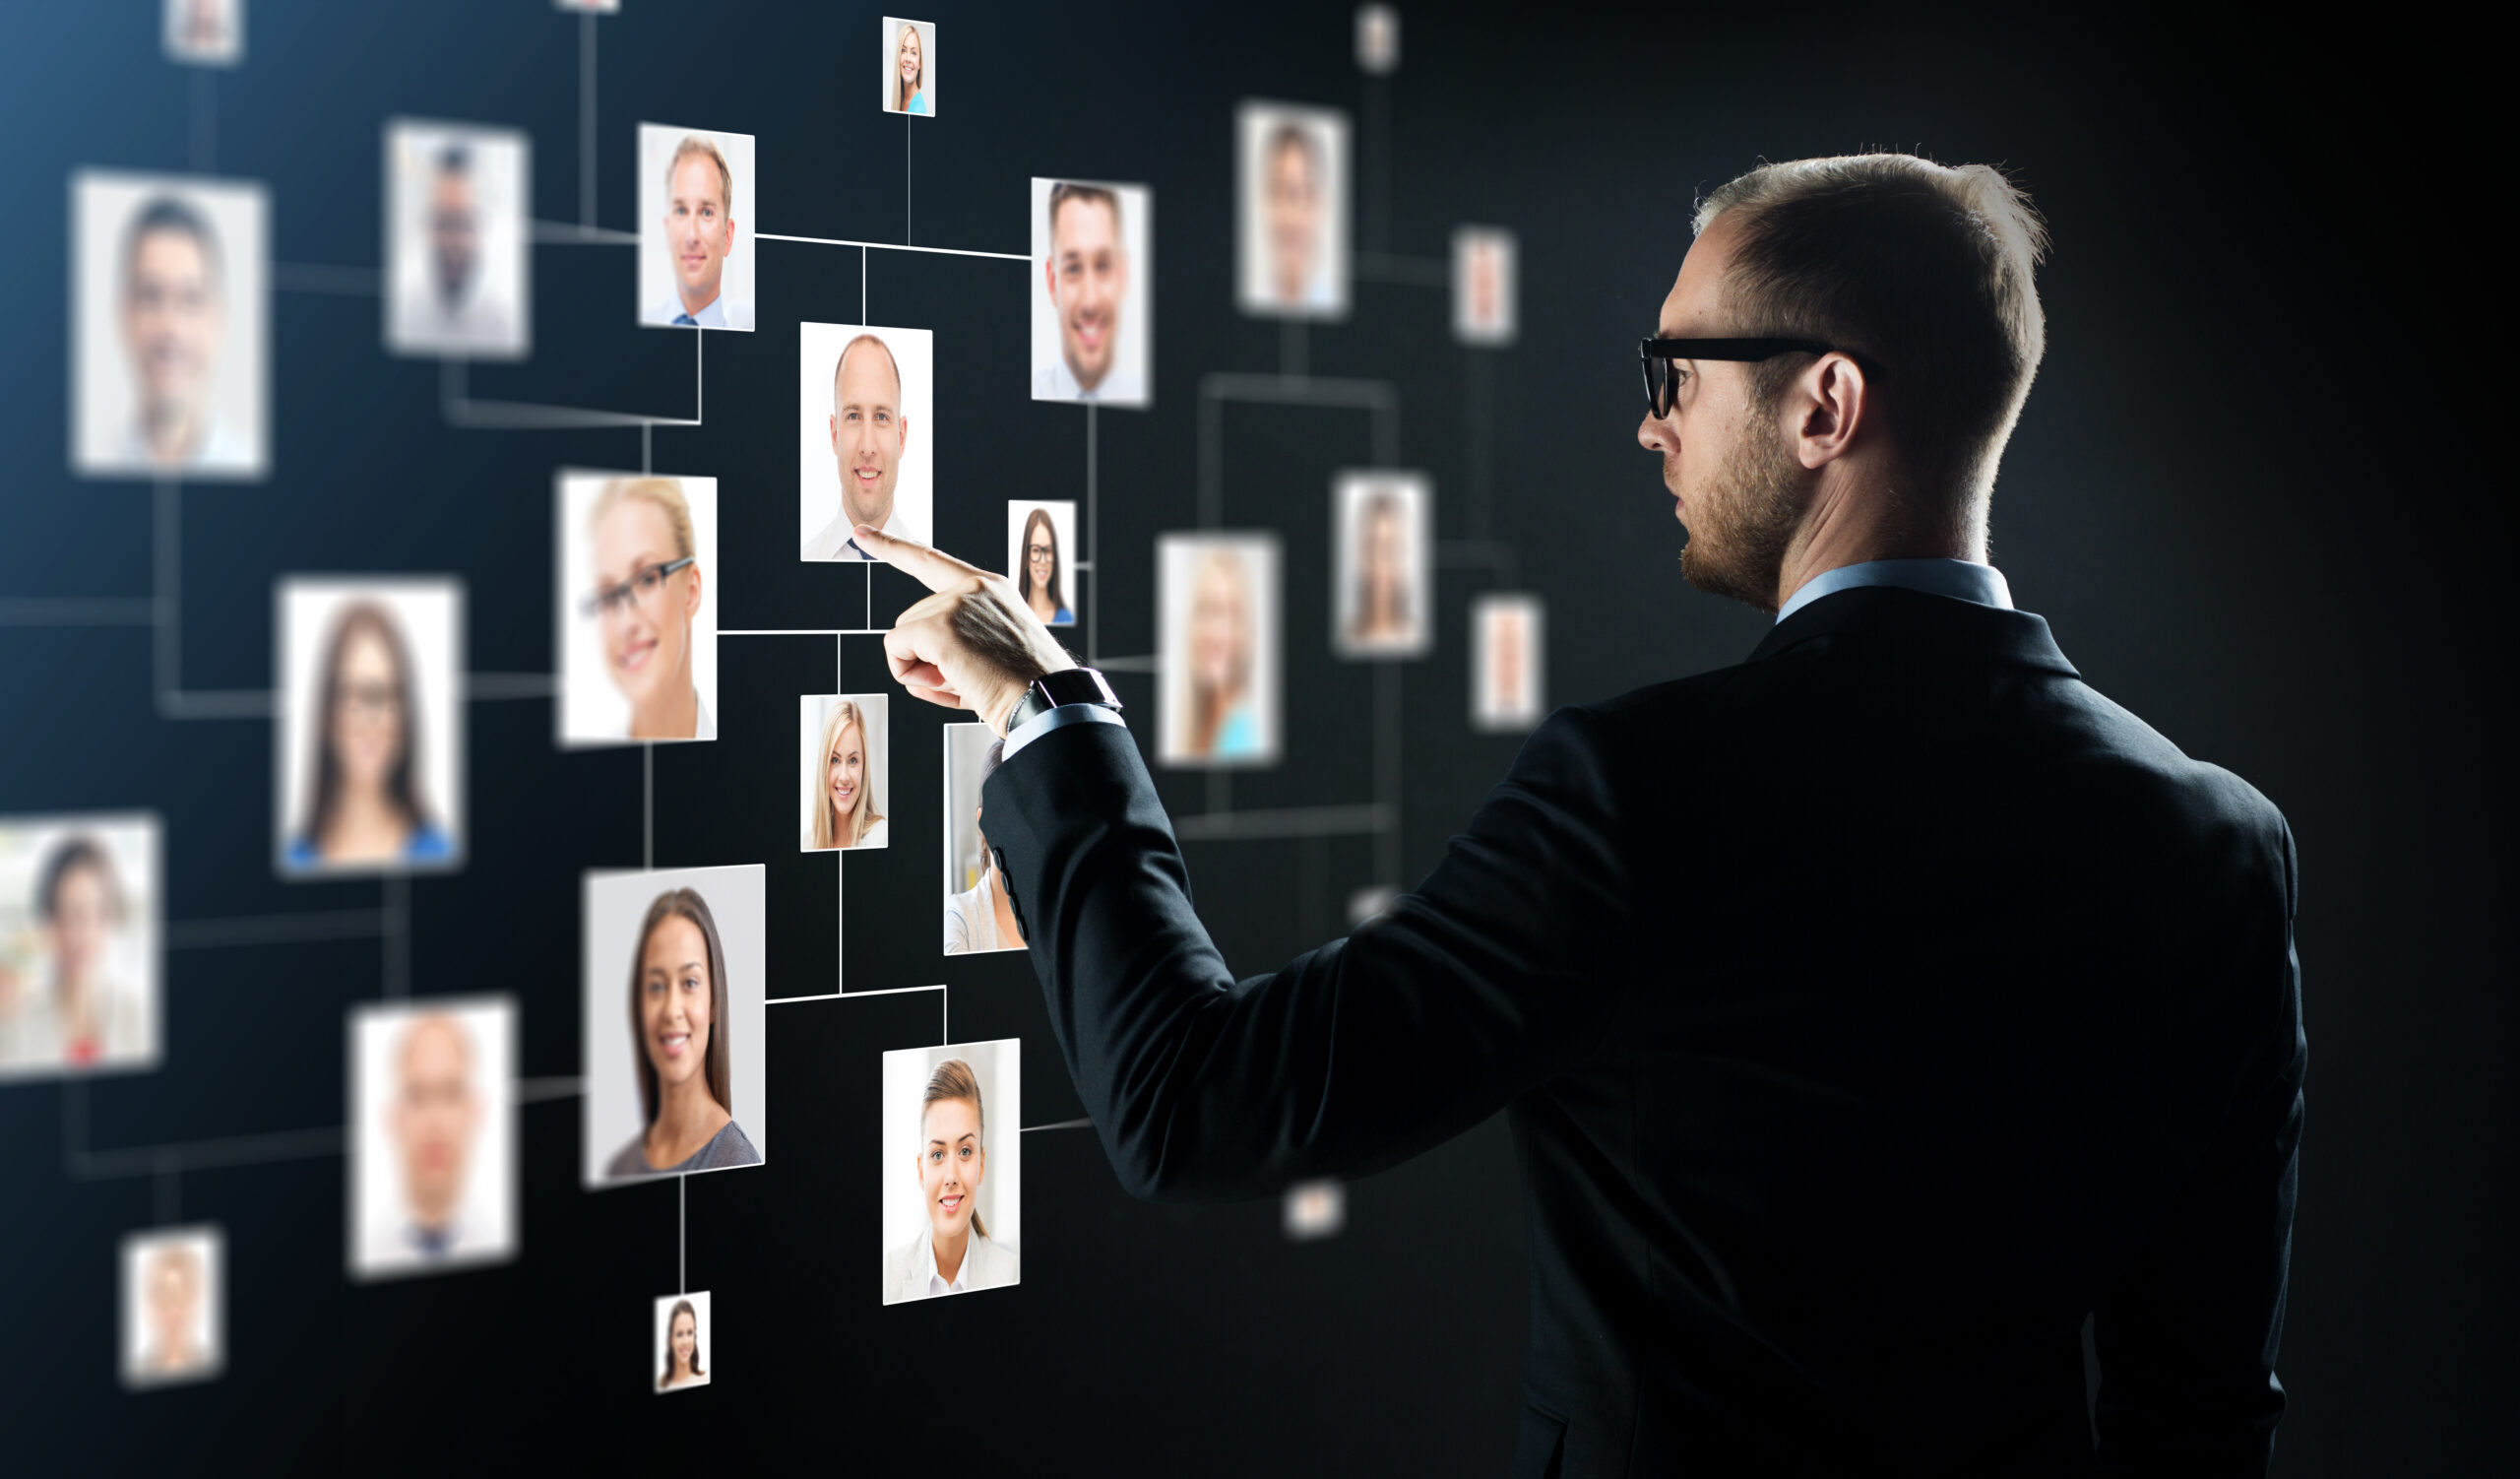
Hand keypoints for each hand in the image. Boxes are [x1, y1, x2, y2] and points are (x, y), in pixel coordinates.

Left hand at [859, 524, 1077, 735]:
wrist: (1047, 701)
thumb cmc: (1025, 688)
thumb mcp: (993, 652)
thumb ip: (952, 642)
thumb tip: (908, 664)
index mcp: (990, 588)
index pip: (931, 562)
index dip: (892, 548)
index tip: (862, 534)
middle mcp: (973, 587)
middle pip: (912, 618)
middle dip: (925, 656)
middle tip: (964, 680)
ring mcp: (956, 603)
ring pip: (902, 637)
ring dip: (922, 669)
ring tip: (964, 683)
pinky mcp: (939, 626)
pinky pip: (896, 650)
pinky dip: (910, 674)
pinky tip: (948, 684)